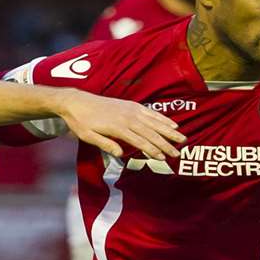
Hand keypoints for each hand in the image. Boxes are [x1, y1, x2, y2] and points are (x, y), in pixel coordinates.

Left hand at [59, 91, 184, 160]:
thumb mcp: (88, 136)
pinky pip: (151, 112)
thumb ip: (105, 144)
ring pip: (154, 122)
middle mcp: (128, 117)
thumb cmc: (81, 122)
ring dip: (169, 131)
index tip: (162, 158)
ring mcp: (131, 110)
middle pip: (151, 133)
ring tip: (182, 139)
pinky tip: (172, 125)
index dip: (152, 150)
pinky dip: (162, 119)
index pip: (140, 141)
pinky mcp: (132, 105)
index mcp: (118, 127)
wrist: (77, 101)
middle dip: (165, 144)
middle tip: (177, 154)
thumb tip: (120, 155)